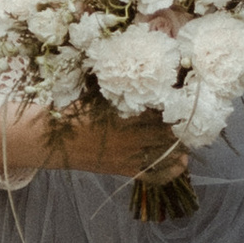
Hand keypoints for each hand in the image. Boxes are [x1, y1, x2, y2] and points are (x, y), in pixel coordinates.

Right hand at [0, 104, 185, 181]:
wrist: (50, 142)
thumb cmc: (72, 111)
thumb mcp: (94, 93)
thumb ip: (117, 87)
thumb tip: (140, 69)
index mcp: (121, 114)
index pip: (158, 109)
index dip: (176, 103)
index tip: (189, 96)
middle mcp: (127, 136)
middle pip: (166, 131)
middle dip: (182, 125)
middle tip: (194, 116)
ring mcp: (126, 155)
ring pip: (163, 152)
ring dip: (180, 145)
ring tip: (191, 137)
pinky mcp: (122, 169)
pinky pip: (151, 173)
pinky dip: (168, 170)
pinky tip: (181, 164)